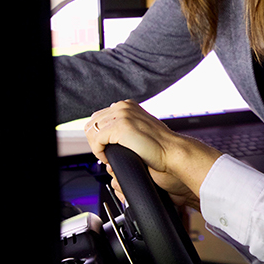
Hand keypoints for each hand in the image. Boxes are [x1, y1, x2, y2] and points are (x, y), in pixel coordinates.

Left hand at [85, 100, 221, 203]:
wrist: (172, 152)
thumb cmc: (159, 146)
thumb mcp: (139, 129)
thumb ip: (125, 127)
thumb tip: (108, 136)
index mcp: (127, 105)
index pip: (99, 117)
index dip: (99, 135)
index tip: (106, 147)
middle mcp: (123, 106)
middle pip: (92, 123)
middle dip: (95, 140)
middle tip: (106, 153)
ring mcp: (121, 115)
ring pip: (91, 131)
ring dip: (96, 146)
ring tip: (108, 156)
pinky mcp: (120, 127)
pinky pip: (96, 140)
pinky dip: (99, 152)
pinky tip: (109, 158)